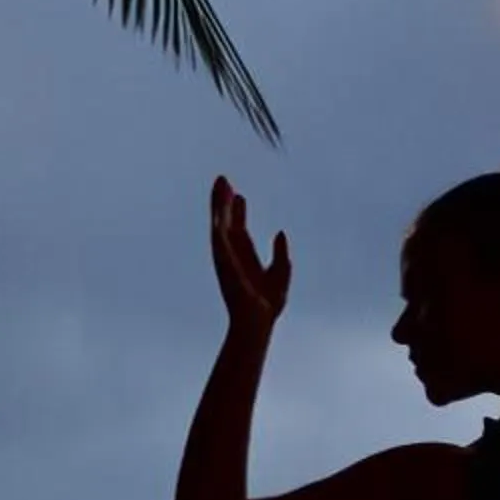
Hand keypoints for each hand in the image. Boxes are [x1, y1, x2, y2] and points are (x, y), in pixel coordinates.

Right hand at [210, 176, 290, 333]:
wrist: (255, 319)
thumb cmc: (267, 306)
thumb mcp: (281, 274)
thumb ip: (281, 254)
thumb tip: (281, 233)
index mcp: (246, 260)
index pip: (240, 231)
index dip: (240, 213)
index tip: (240, 196)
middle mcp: (232, 255)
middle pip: (227, 222)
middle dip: (225, 201)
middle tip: (224, 180)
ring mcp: (225, 254)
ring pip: (220, 220)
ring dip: (219, 200)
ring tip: (221, 180)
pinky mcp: (221, 254)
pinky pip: (218, 227)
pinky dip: (218, 211)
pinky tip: (220, 195)